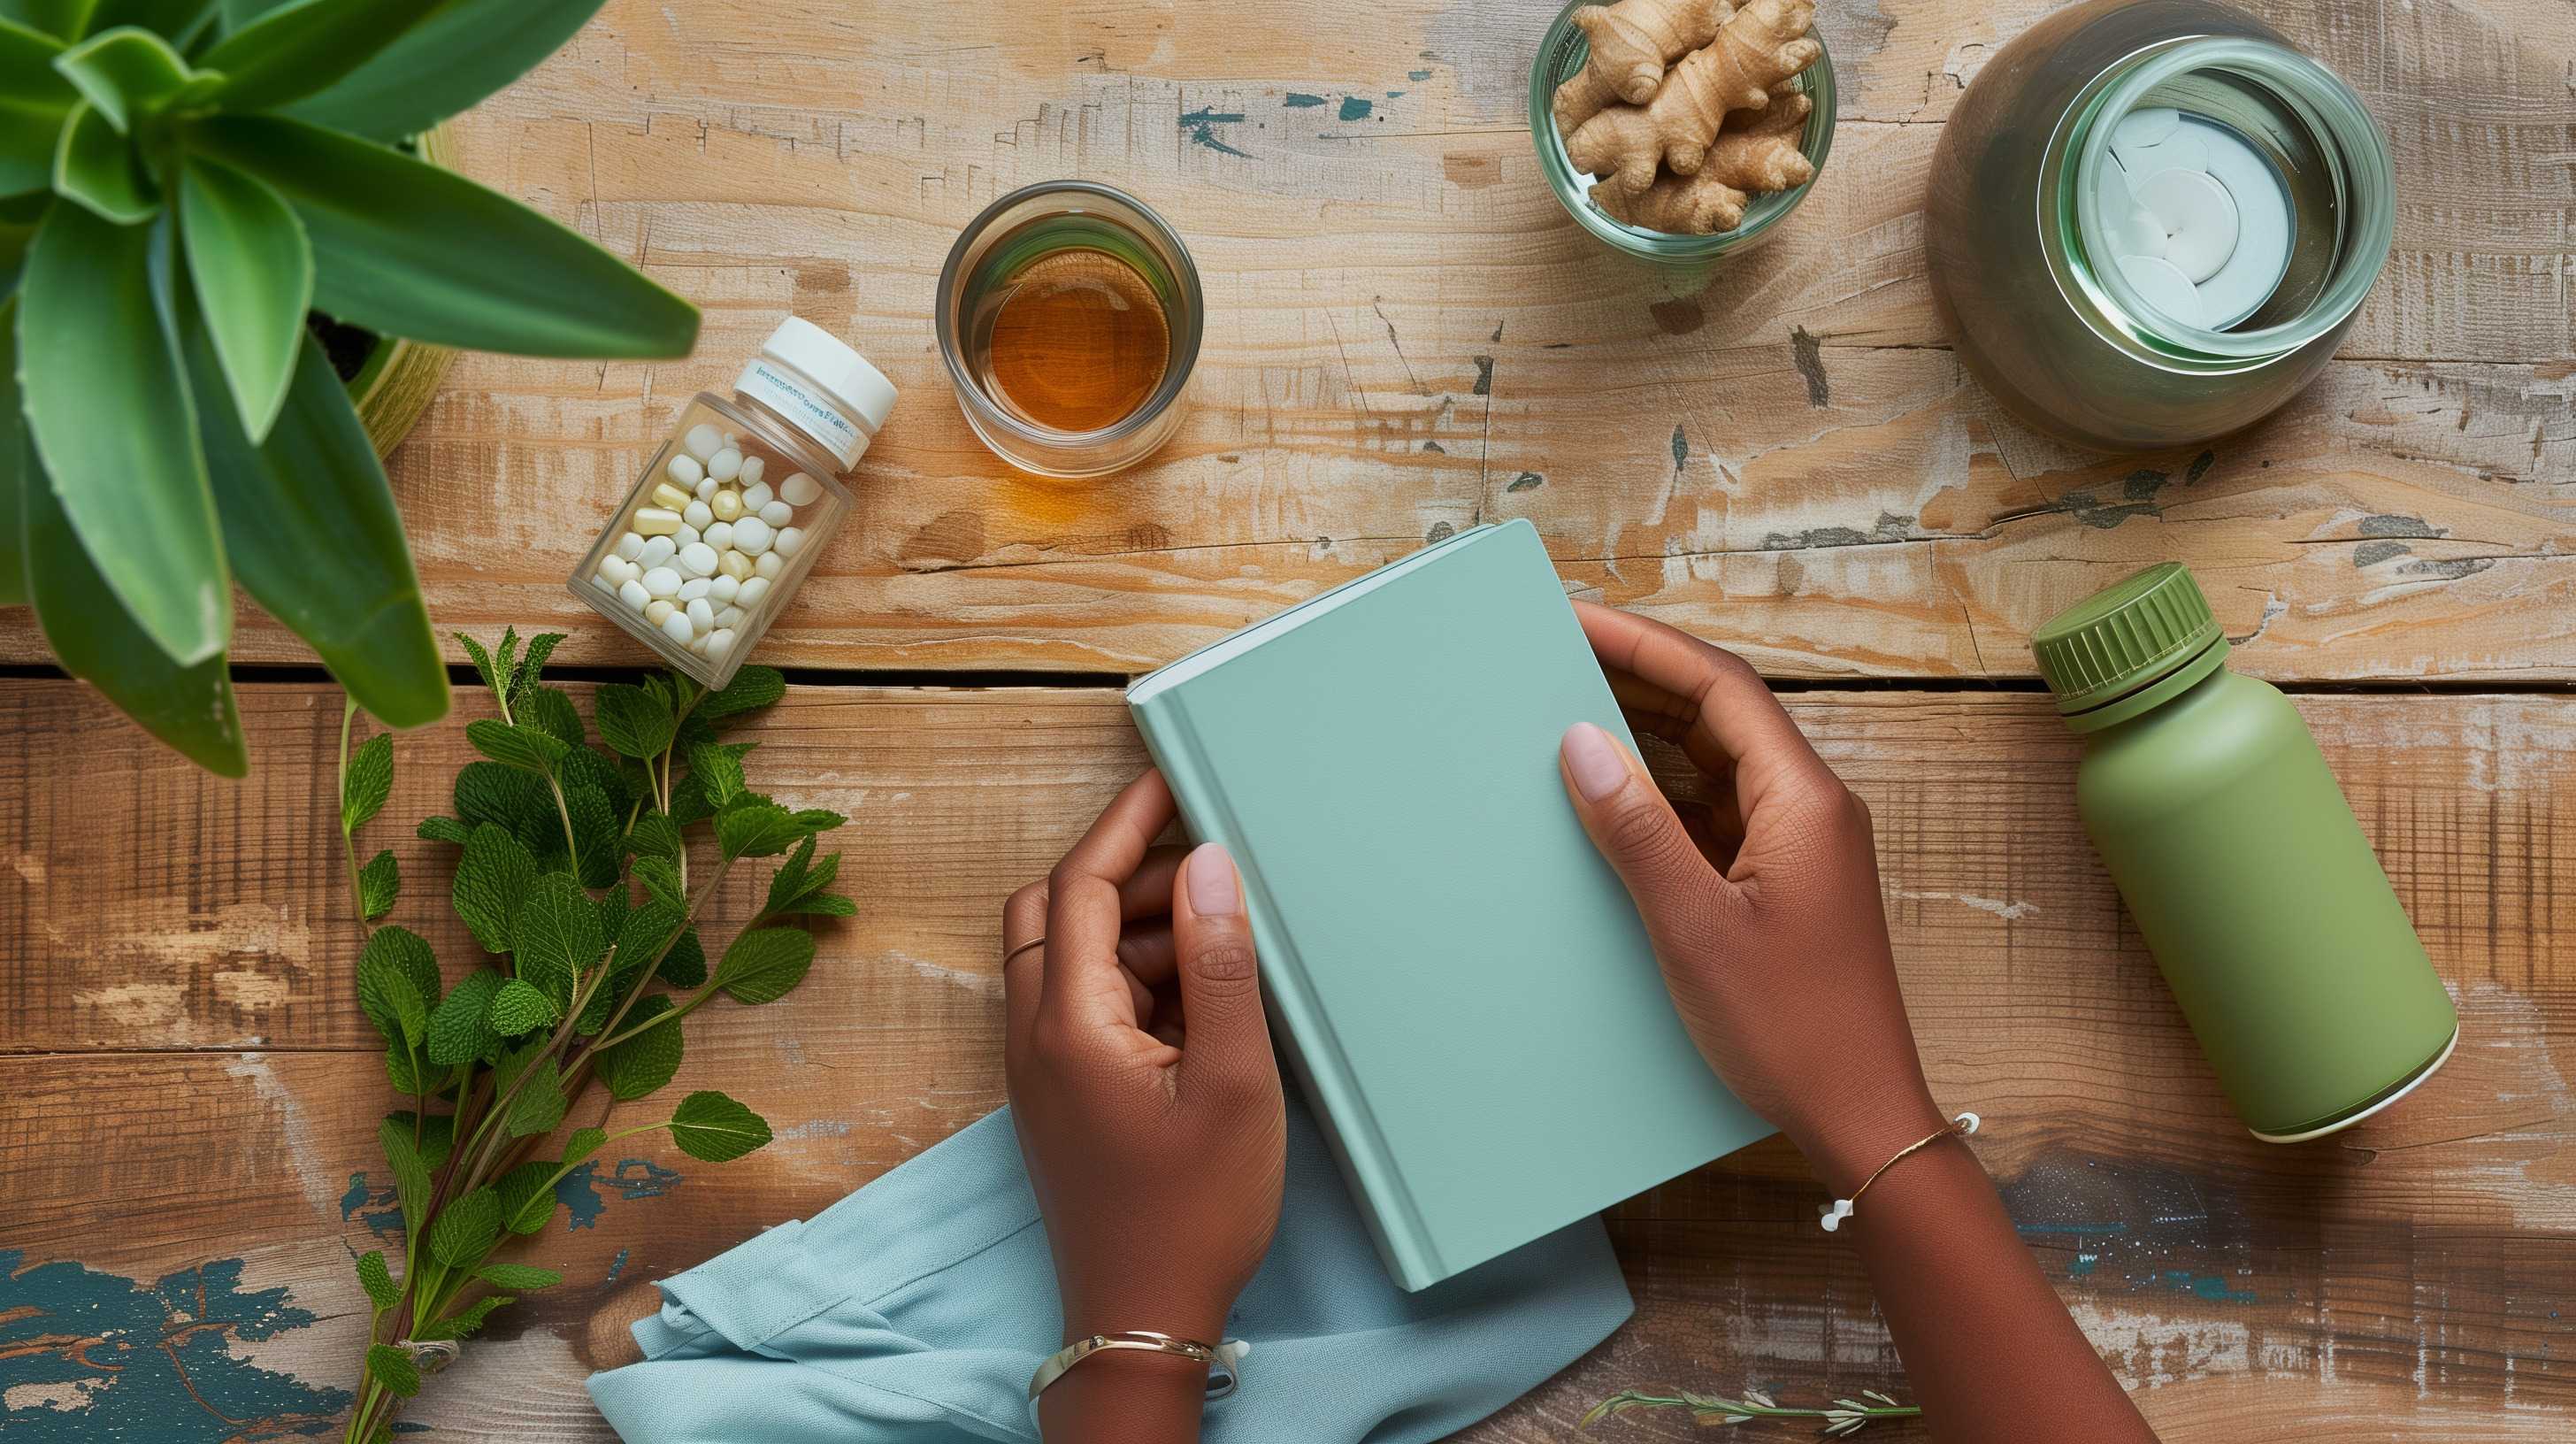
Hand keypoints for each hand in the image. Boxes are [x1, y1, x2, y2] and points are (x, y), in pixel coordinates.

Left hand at [1003, 769, 1286, 1349]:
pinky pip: (1077, 1003)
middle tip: (1197, 855)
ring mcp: (1040, 1070)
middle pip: (1054, 910)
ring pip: (1064, 956)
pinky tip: (1195, 996)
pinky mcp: (1058, 1097)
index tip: (1168, 781)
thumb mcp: (1233, 1080)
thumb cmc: (1191, 1213)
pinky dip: (1128, 977)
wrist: (1142, 1319)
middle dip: (1121, 869)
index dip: (1123, 823)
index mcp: (1069, 1023)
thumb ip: (1218, 965)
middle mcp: (1034, 1037)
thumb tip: (1208, 868)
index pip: (1081, 886)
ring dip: (1129, 926)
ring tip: (1215, 933)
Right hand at [1556, 602, 1941, 1195]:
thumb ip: (1636, 831)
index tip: (1578, 618)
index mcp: (1804, 801)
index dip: (1645, 643)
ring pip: (1719, 759)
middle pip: (1722, 711)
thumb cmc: (1792, 1030)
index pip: (1720, 687)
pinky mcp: (1787, 880)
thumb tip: (1580, 744)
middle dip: (1643, 675)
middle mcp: (1812, 807)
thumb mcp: (1693, 928)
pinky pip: (1720, 809)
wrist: (1861, 1114)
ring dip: (1650, 731)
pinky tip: (1613, 796)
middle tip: (1563, 651)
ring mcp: (1803, 843)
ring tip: (1572, 708)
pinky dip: (1665, 791)